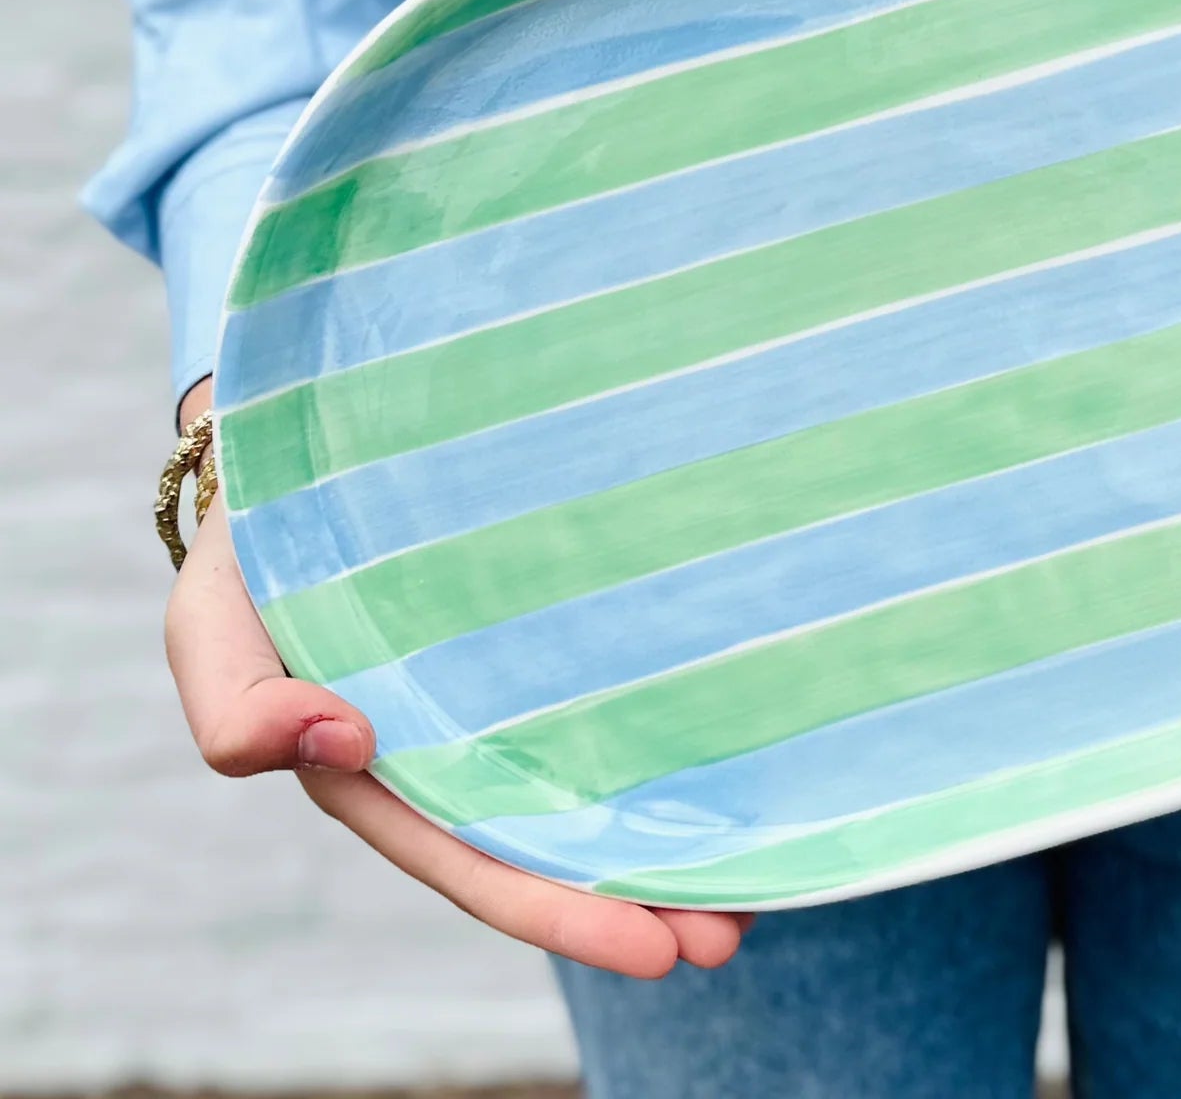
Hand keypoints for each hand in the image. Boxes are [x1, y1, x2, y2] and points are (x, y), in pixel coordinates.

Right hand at [166, 378, 751, 975]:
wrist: (311, 442)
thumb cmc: (254, 547)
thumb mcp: (213, 625)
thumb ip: (239, 704)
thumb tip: (338, 745)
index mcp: (378, 772)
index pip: (479, 862)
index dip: (562, 912)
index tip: (653, 947)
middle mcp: (451, 748)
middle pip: (553, 845)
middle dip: (638, 901)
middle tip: (729, 935)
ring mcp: (505, 692)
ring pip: (593, 782)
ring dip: (666, 838)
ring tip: (758, 881)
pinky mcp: (549, 632)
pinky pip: (609, 699)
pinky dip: (666, 741)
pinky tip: (732, 763)